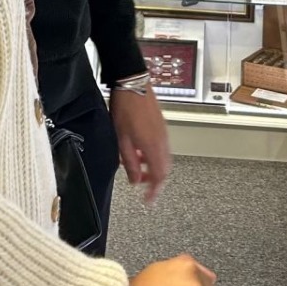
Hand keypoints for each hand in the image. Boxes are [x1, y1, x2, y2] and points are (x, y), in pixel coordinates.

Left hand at [110, 85, 170, 204]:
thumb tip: (134, 180)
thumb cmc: (124, 108)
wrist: (132, 84)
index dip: (155, 191)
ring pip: (164, 158)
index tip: (149, 200)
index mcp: (152, 146)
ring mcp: (163, 133)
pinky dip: (153, 156)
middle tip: (142, 185)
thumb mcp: (121, 140)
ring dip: (153, 167)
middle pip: (165, 169)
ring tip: (137, 167)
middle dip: (154, 180)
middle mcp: (162, 141)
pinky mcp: (161, 126)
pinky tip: (140, 152)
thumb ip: (129, 162)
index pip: (160, 176)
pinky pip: (161, 147)